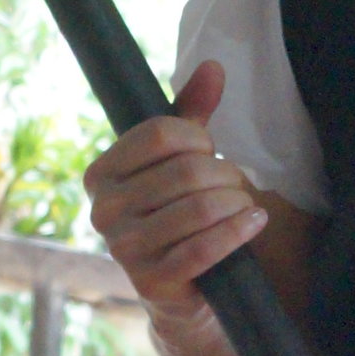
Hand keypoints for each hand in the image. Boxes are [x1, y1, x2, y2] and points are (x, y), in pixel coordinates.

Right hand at [83, 59, 266, 308]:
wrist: (179, 288)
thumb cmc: (177, 213)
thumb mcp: (180, 160)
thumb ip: (192, 113)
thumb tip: (212, 66)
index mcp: (100, 173)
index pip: (161, 134)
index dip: (199, 139)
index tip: (209, 152)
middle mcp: (102, 210)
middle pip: (185, 172)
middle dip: (224, 175)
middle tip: (235, 185)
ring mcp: (123, 250)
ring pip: (198, 208)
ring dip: (236, 203)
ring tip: (245, 206)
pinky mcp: (150, 283)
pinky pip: (203, 248)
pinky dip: (237, 231)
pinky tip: (254, 223)